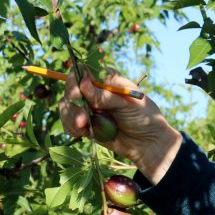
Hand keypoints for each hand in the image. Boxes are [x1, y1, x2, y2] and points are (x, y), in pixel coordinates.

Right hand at [59, 69, 182, 183]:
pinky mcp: (85, 124)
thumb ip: (105, 95)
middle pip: (70, 88)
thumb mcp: (128, 103)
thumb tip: (83, 84)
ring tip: (83, 127)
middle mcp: (94, 91)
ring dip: (71, 116)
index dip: (75, 80)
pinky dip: (71, 127)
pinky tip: (81, 133)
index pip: (82, 71)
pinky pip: (69, 122)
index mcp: (106, 79)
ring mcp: (88, 107)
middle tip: (82, 118)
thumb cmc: (144, 117)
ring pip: (67, 106)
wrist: (148, 143)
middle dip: (73, 102)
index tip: (78, 94)